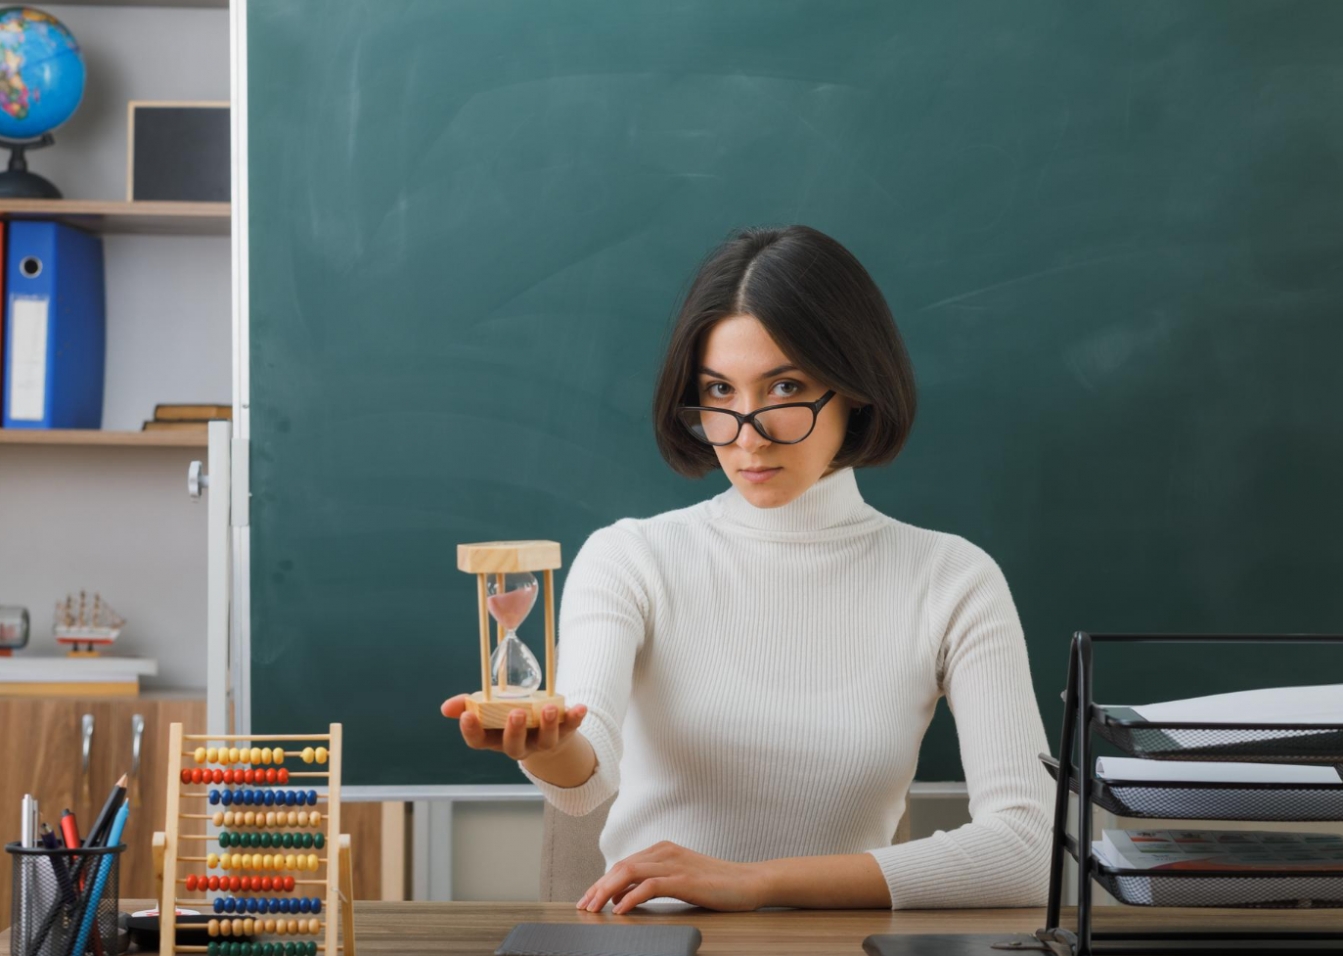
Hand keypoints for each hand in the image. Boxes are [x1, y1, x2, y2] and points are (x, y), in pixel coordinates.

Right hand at [440, 694, 587, 760]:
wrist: (544, 732)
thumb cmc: (509, 717)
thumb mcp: (490, 711)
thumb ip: (470, 705)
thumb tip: (446, 707)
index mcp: (495, 739)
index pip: (479, 742)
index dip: (471, 731)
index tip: (467, 715)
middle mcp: (518, 746)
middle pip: (514, 746)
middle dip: (514, 731)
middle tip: (516, 713)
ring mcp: (541, 743)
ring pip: (544, 740)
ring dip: (546, 725)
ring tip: (547, 708)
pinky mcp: (563, 735)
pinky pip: (570, 729)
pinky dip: (575, 718)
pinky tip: (580, 708)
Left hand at [576, 841, 764, 914]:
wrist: (749, 882)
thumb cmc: (717, 884)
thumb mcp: (681, 879)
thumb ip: (655, 882)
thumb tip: (624, 896)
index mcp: (663, 850)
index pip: (624, 864)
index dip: (602, 882)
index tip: (589, 899)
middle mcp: (665, 852)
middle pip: (621, 867)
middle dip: (598, 887)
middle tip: (584, 906)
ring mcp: (674, 864)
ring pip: (629, 873)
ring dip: (607, 891)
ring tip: (595, 909)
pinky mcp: (684, 878)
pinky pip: (649, 886)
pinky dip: (631, 897)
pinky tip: (620, 909)